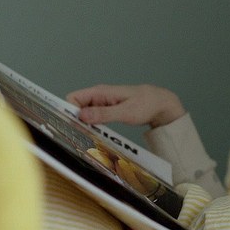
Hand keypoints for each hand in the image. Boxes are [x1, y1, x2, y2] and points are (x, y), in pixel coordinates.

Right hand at [66, 84, 184, 128]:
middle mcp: (98, 96)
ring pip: (84, 113)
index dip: (69, 111)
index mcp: (100, 92)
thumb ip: (103, 114)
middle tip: (81, 135)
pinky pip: (93, 116)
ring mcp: (102, 103)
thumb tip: (81, 116)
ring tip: (88, 136)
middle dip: (75, 119)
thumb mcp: (125, 112)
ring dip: (83, 124)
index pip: (73, 98)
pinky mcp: (106, 109)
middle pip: (76, 106)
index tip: (72, 126)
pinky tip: (96, 134)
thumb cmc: (146, 105)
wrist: (161, 104)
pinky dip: (92, 125)